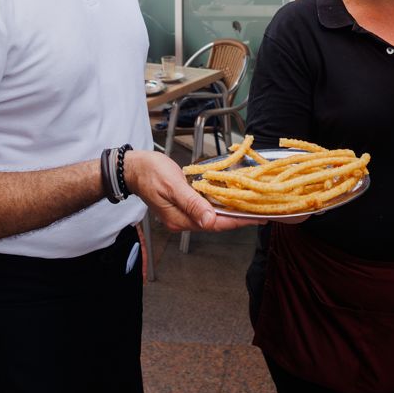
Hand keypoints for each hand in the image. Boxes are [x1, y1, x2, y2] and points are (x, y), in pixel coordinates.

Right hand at [124, 149, 264, 232]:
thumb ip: (192, 202)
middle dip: (238, 218)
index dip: (238, 221)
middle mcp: (182, 221)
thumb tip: (210, 220)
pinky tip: (230, 199)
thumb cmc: (150, 172)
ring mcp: (181, 214)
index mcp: (179, 219)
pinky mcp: (182, 206)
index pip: (215, 224)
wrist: (132, 168)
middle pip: (216, 223)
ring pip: (211, 216)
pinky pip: (205, 208)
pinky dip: (219, 204)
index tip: (257, 219)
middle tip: (261, 212)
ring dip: (230, 211)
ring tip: (251, 207)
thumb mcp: (172, 185)